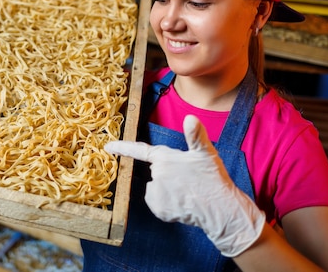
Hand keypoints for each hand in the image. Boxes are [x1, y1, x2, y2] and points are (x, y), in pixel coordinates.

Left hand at [104, 115, 264, 257]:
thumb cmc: (213, 179)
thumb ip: (196, 135)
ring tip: (186, 193)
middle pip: (156, 172)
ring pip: (156, 188)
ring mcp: (156, 192)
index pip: (139, 150)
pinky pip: (157, 203)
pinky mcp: (158, 209)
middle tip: (188, 180)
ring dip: (167, 191)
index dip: (122, 147)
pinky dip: (167, 205)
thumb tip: (190, 118)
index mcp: (165, 157)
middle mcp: (156, 174)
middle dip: (168, 175)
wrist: (220, 209)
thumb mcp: (206, 153)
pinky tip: (182, 204)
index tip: (107, 147)